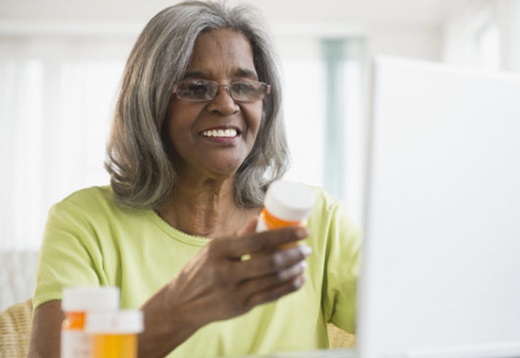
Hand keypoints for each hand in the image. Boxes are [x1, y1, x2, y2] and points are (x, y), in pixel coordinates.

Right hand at [165, 222, 310, 327]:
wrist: (182, 304)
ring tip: (303, 262)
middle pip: (269, 262)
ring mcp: (233, 292)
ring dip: (293, 270)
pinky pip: (270, 296)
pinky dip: (288, 287)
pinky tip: (299, 280)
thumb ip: (238, 236)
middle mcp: (226, 271)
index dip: (285, 235)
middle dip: (293, 254)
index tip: (303, 230)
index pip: (258, 240)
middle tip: (307, 248)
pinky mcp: (240, 307)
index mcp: (219, 250)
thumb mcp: (213, 249)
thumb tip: (259, 218)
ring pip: (273, 280)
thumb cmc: (200, 270)